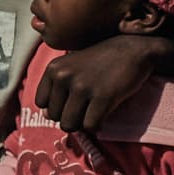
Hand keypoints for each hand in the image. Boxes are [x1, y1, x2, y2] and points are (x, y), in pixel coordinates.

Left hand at [34, 35, 165, 130]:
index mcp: (53, 69)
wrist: (132, 49)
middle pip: (55, 117)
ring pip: (70, 125)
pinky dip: (97, 125)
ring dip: (82, 124)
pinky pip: (90, 126)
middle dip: (70, 117)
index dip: (57, 107)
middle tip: (86, 108)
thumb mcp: (71, 66)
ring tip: (93, 112)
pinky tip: (104, 114)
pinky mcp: (103, 96)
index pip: (41, 103)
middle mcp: (63, 77)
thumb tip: (46, 116)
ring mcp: (82, 87)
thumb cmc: (101, 60)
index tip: (71, 102)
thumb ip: (56, 88)